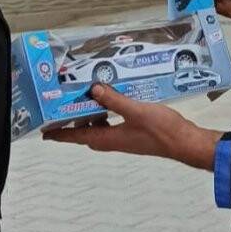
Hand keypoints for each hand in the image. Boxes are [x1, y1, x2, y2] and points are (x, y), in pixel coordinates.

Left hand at [42, 84, 222, 169]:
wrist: (185, 142)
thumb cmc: (162, 130)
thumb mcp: (135, 111)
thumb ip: (114, 100)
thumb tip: (93, 89)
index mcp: (110, 138)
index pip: (78, 137)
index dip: (61, 134)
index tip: (45, 133)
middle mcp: (115, 141)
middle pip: (87, 133)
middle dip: (75, 122)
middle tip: (66, 107)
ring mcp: (126, 139)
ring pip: (101, 129)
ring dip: (93, 117)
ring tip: (90, 98)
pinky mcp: (136, 134)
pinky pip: (114, 126)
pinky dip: (109, 115)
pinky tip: (115, 101)